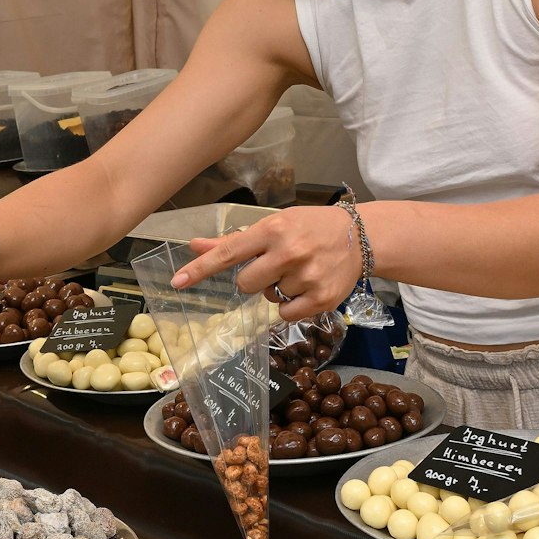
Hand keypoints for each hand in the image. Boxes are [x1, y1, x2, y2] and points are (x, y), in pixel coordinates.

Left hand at [174, 206, 358, 320]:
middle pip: (244, 283)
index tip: (177, 281)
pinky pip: (285, 314)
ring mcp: (306, 277)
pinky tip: (306, 286)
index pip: (228, 252)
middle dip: (253, 279)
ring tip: (298, 271)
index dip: (201, 268)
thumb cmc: (309, 227)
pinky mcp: (321, 299)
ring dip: (277, 289)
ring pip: (268, 298)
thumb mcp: (274, 225)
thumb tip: (194, 245)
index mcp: (273, 230)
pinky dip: (291, 305)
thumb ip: (232, 241)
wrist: (360, 236)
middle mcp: (289, 252)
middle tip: (274, 266)